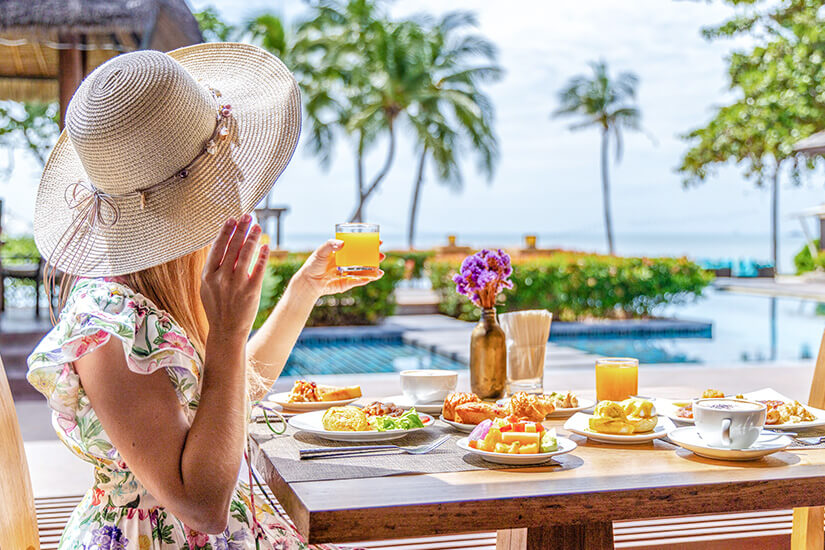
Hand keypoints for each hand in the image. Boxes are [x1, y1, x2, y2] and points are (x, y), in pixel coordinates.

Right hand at [201, 214, 268, 338]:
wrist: (226, 331)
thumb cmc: (217, 307)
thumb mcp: (206, 287)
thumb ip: (212, 267)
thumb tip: (219, 244)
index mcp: (208, 275)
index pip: (217, 247)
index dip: (226, 231)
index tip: (232, 219)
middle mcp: (221, 278)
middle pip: (232, 247)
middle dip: (241, 229)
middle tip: (248, 216)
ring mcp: (236, 284)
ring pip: (246, 254)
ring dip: (252, 238)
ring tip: (258, 226)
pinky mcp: (251, 291)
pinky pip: (259, 268)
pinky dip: (263, 255)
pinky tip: (266, 245)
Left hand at [297, 239, 383, 296]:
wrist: (308, 282)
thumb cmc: (313, 265)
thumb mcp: (320, 252)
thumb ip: (330, 245)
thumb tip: (342, 243)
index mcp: (343, 253)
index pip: (358, 247)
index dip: (369, 244)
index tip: (379, 241)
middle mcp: (347, 263)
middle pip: (364, 259)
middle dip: (374, 258)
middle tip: (382, 255)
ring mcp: (347, 273)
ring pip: (363, 271)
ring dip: (373, 271)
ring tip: (380, 270)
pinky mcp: (346, 284)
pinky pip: (358, 282)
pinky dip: (365, 280)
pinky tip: (373, 277)